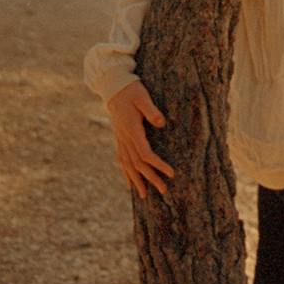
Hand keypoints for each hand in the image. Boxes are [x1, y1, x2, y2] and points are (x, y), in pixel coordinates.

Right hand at [105, 80, 173, 197]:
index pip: (145, 154)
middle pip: (138, 164)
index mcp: (132, 130)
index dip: (158, 165)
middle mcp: (124, 138)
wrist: (113, 86)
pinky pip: (121, 160)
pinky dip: (125, 173)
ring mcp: (120, 139)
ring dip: (137, 181)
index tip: (171, 173)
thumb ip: (151, 111)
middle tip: (164, 191)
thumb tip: (161, 123)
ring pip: (128, 165)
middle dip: (151, 178)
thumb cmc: (131, 90)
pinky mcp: (119, 138)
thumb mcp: (143, 97)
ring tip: (145, 196)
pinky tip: (129, 184)